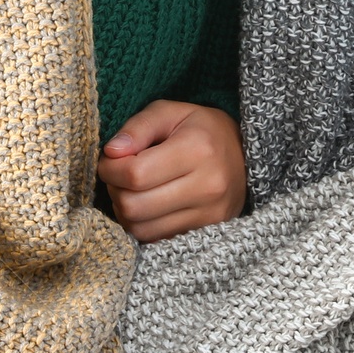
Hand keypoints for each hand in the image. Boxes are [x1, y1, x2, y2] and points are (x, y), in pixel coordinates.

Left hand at [97, 98, 247, 242]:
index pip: (135, 174)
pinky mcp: (207, 231)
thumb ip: (138, 128)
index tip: (109, 160)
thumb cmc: (200, 129)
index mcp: (197, 149)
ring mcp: (210, 214)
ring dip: (125, 211)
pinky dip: (142, 225)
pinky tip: (147, 205)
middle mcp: (207, 186)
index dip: (110, 169)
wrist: (244, 154)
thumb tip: (111, 152)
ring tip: (131, 190)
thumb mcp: (169, 113)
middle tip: (117, 176)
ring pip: (142, 228)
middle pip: (135, 206)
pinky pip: (157, 239)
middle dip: (114, 191)